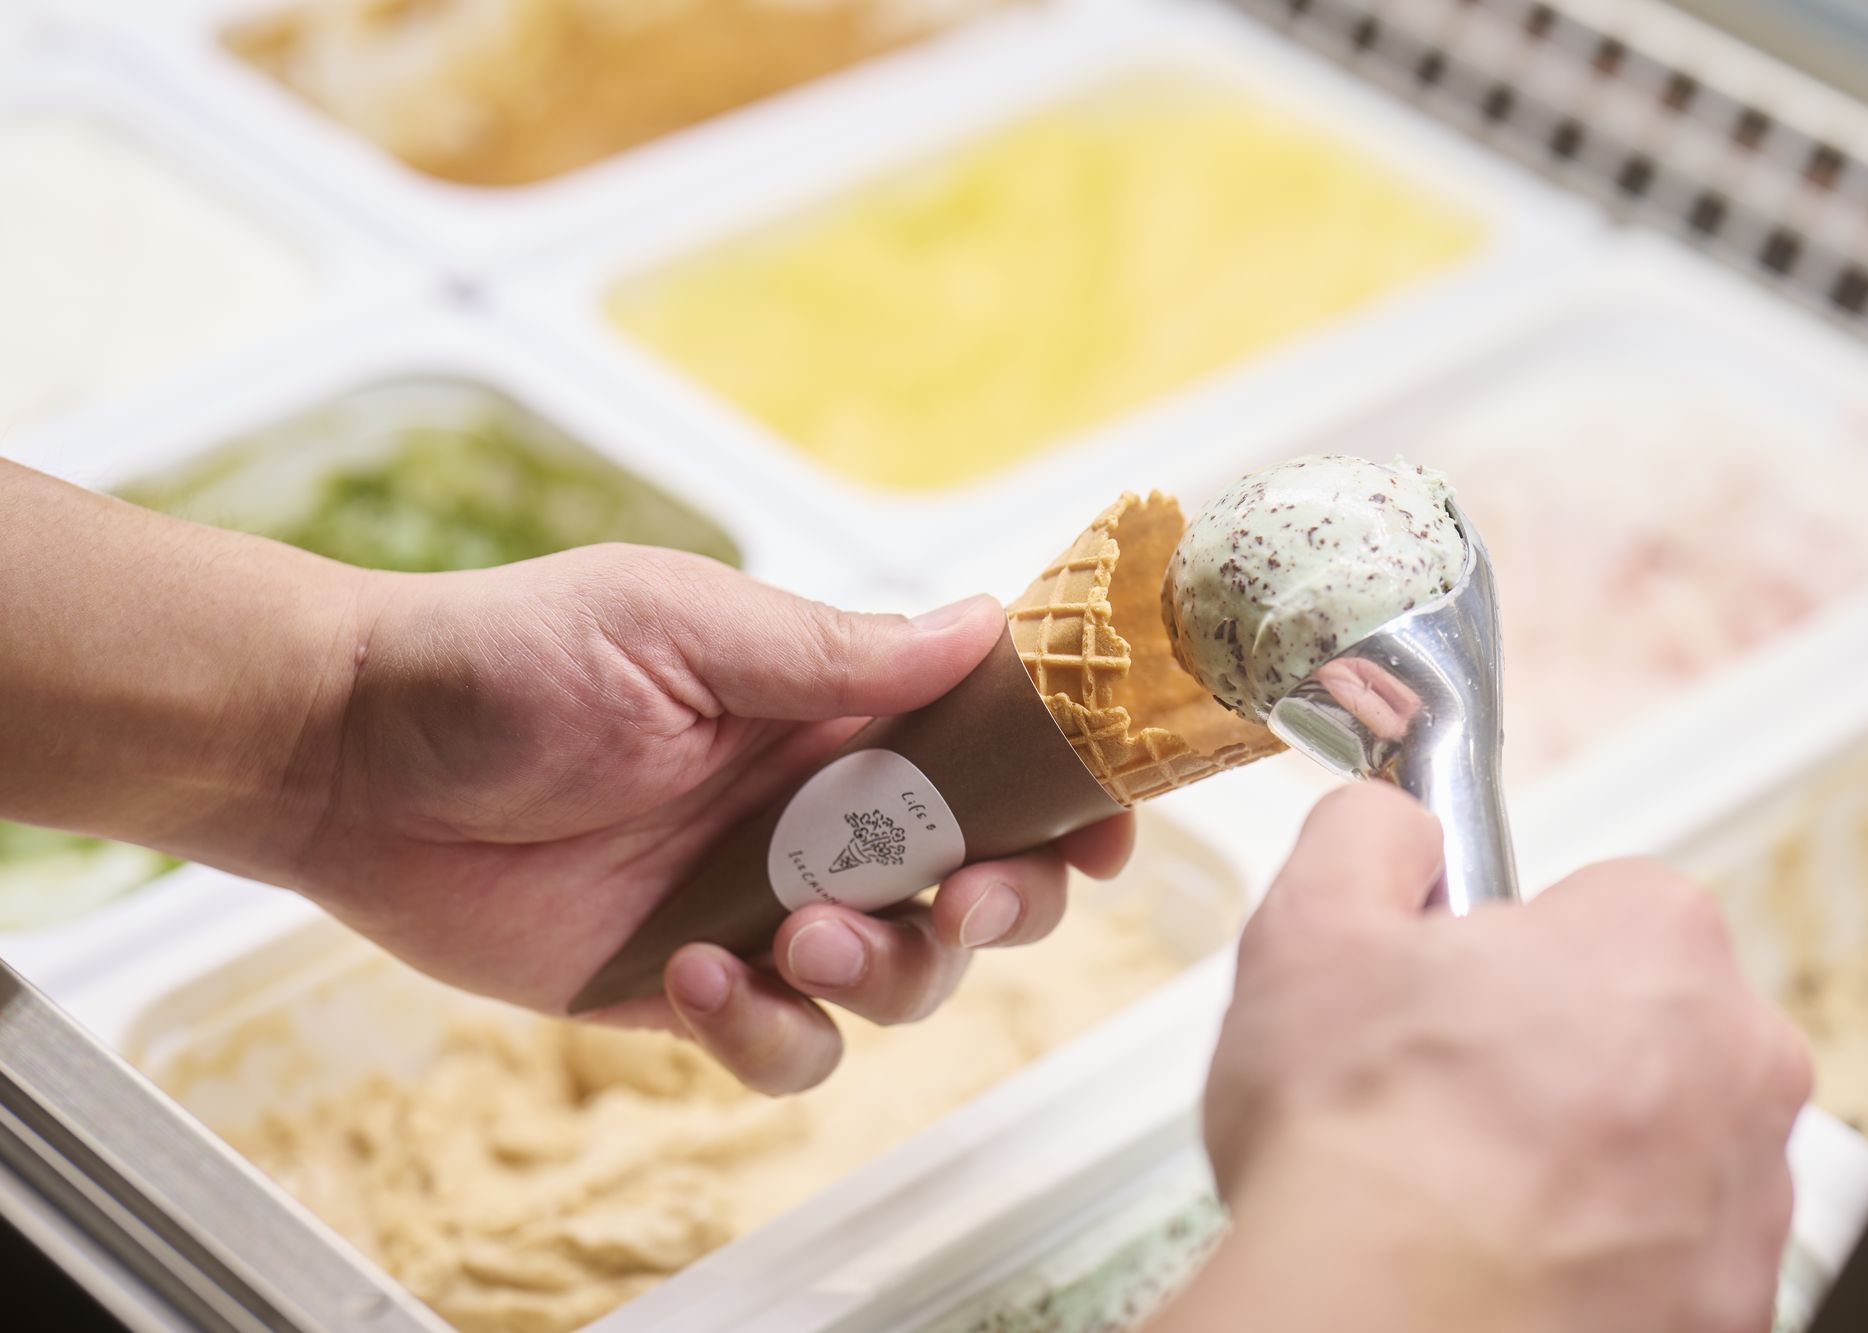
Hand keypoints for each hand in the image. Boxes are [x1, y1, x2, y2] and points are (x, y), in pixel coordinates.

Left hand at [293, 544, 1132, 1092]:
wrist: (355, 755)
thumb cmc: (508, 658)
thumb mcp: (677, 627)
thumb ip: (833, 649)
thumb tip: (982, 623)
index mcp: (836, 711)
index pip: (994, 752)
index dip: (1067, 793)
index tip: (1103, 823)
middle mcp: (822, 814)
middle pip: (983, 884)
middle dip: (1002, 905)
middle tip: (955, 898)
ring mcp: (763, 907)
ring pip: (903, 980)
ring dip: (884, 972)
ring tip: (791, 931)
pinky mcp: (695, 987)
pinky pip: (789, 1047)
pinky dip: (769, 1032)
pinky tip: (696, 978)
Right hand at [1159, 783, 1808, 1332]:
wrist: (1380, 1323)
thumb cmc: (1360, 1139)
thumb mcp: (1310, 925)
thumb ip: (1366, 834)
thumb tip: (1396, 826)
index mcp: (1655, 944)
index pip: (1600, 905)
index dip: (1506, 945)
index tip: (1449, 990)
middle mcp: (1738, 1062)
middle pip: (1643, 1022)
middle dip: (1557, 1045)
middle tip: (1446, 1090)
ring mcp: (1746, 1196)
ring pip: (1659, 1139)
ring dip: (1585, 1150)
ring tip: (1464, 1184)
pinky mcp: (1729, 1303)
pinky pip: (1665, 1249)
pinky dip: (1600, 1252)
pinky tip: (1507, 1254)